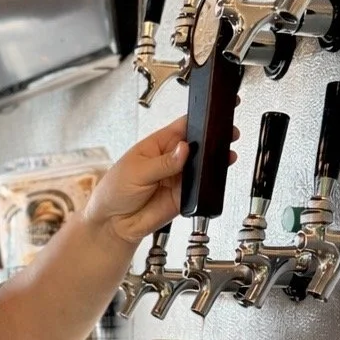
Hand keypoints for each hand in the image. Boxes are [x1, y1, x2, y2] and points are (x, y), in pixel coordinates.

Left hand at [83, 117, 238, 247]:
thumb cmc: (115, 191)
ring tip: (225, 156)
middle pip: (198, 145)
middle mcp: (171, 159)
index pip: (183, 126)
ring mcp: (179, 178)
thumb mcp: (137, 171)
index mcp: (158, 144)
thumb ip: (163, 162)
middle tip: (227, 136)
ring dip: (214, 161)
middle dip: (212, 140)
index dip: (200, 119)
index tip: (213, 116)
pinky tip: (212, 178)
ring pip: (203, 166)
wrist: (113, 224)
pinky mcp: (184, 196)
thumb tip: (183, 149)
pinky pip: (201, 188)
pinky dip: (209, 184)